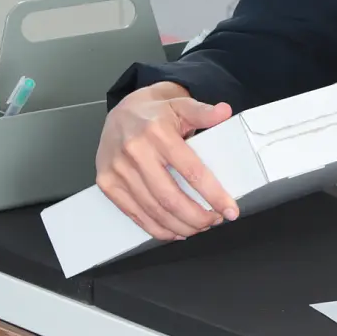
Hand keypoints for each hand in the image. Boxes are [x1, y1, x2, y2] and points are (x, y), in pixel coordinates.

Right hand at [94, 82, 238, 241]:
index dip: (213, 194)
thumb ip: (204, 111)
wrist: (121, 111)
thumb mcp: (181, 104)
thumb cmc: (155, 113)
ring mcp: (118, 170)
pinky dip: (157, 228)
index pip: (192, 171)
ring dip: (180, 225)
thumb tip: (225, 112)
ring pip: (153, 210)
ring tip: (200, 226)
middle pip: (171, 197)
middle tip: (215, 220)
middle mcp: (135, 152)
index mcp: (158, 132)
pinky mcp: (107, 183)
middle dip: (197, 216)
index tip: (230, 209)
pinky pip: (134, 214)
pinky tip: (175, 231)